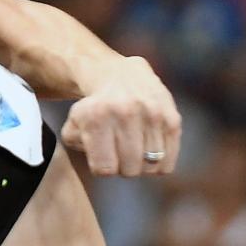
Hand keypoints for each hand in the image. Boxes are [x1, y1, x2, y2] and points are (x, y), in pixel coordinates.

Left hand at [61, 56, 181, 176]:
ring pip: (151, 166)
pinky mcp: (172, 118)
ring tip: (134, 150)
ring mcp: (152, 114)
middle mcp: (126, 112)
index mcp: (96, 116)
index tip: (102, 155)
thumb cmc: (94, 109)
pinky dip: (159, 162)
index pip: (105, 169)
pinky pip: (168, 160)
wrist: (120, 76)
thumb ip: (77, 144)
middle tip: (119, 153)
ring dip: (142, 165)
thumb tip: (103, 162)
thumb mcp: (74, 124)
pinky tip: (149, 150)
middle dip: (122, 167)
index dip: (102, 167)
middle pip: (130, 170)